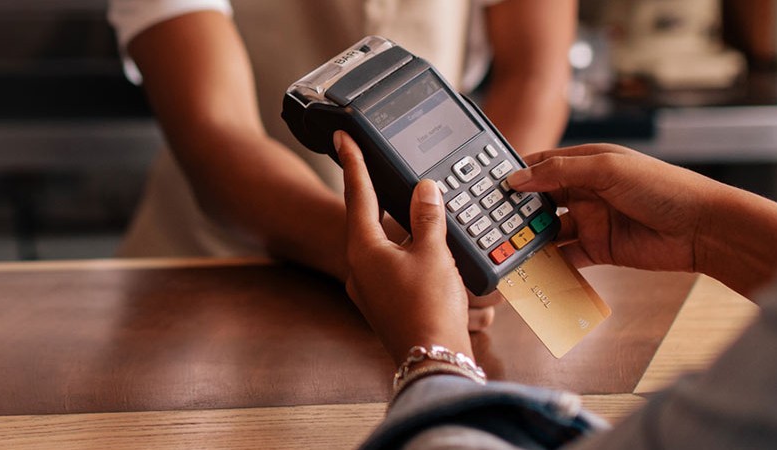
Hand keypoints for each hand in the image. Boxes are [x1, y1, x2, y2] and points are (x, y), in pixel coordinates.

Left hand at [335, 131, 472, 364]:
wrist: (432, 358)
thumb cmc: (429, 309)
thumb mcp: (433, 253)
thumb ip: (428, 216)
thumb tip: (425, 190)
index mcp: (363, 250)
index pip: (357, 194)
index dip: (353, 162)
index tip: (343, 137)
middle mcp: (359, 268)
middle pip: (365, 219)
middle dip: (376, 194)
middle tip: (377, 167)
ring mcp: (368, 288)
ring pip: (380, 243)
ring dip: (396, 226)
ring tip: (414, 211)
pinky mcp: (383, 303)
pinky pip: (390, 265)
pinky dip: (405, 251)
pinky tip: (423, 251)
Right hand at [506, 144, 716, 271]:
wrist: (701, 228)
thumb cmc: (663, 187)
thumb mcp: (608, 169)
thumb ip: (560, 172)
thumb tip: (519, 178)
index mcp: (589, 163)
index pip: (542, 165)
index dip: (516, 175)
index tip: (488, 187)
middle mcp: (587, 190)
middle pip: (541, 200)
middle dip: (517, 210)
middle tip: (489, 222)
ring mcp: (592, 221)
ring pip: (550, 230)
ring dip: (530, 239)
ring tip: (505, 247)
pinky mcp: (600, 249)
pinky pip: (566, 257)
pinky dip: (548, 263)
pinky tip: (531, 267)